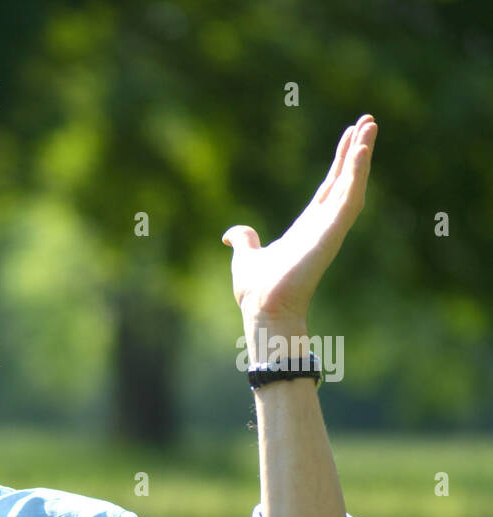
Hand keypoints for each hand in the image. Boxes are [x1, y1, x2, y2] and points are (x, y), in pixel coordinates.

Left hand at [221, 115, 376, 329]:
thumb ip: (243, 241)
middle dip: (357, 151)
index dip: (340, 162)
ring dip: (362, 155)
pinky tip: (361, 151)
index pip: (329, 187)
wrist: (262, 309)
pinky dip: (357, 174)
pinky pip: (349, 199)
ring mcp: (329, 229)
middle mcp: (322, 225)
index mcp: (307, 227)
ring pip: (353, 185)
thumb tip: (230, 234)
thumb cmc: (257, 290)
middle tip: (369, 121)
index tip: (350, 136)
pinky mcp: (331, 233)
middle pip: (345, 180)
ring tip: (371, 126)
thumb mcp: (246, 257)